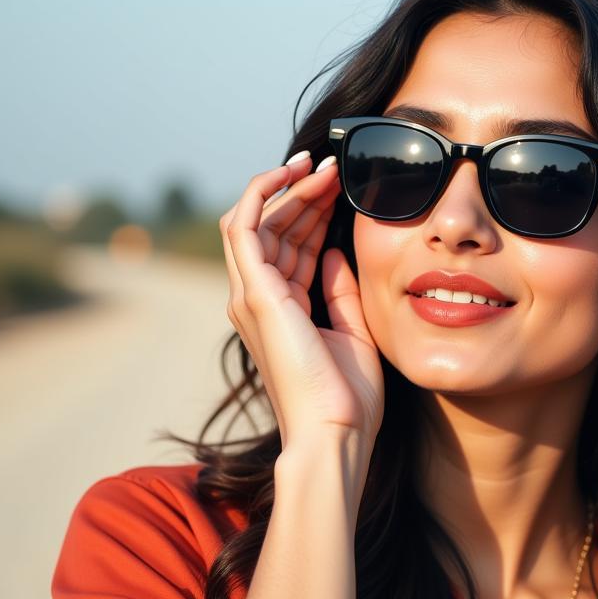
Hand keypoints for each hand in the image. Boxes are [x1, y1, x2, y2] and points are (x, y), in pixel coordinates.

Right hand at [219, 154, 383, 450]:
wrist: (336, 432)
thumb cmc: (346, 396)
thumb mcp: (352, 329)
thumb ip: (340, 289)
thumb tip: (339, 250)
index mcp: (282, 309)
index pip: (292, 246)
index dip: (314, 211)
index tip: (342, 186)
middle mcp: (258, 300)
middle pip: (274, 228)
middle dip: (304, 192)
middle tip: (335, 166)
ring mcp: (251, 296)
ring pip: (259, 220)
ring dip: (289, 188)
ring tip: (323, 166)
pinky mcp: (254, 294)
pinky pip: (245, 226)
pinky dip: (263, 193)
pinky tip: (291, 173)